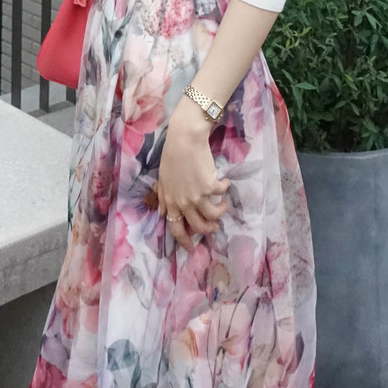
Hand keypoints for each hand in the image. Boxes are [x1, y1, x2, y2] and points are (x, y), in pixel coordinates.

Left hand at [157, 100, 230, 251]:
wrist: (185, 139)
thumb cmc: (172, 155)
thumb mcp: (163, 178)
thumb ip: (163, 197)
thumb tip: (163, 213)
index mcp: (170, 201)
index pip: (175, 228)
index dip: (184, 240)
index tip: (190, 248)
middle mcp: (183, 202)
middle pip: (198, 226)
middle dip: (208, 230)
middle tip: (214, 227)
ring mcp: (197, 196)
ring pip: (213, 217)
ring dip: (220, 212)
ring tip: (223, 204)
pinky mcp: (210, 187)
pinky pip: (221, 194)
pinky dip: (225, 189)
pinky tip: (225, 183)